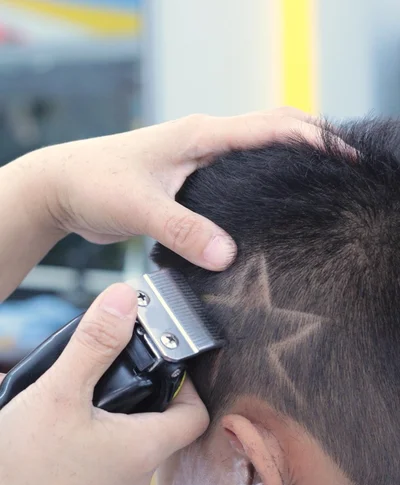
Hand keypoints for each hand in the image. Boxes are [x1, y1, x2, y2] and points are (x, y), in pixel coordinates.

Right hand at [0, 284, 208, 484]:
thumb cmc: (22, 468)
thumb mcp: (60, 392)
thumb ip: (95, 344)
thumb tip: (125, 299)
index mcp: (144, 449)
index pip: (196, 414)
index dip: (188, 382)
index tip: (164, 359)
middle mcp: (137, 472)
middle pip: (165, 419)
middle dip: (148, 385)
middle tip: (122, 362)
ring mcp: (114, 483)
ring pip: (135, 433)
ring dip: (121, 404)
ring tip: (92, 382)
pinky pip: (111, 448)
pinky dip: (101, 424)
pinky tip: (71, 410)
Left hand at [21, 107, 323, 270]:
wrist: (65, 186)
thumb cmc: (95, 182)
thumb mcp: (140, 206)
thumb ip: (183, 228)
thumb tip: (227, 254)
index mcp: (199, 135)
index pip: (270, 129)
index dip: (312, 141)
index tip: (345, 157)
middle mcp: (203, 142)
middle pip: (272, 131)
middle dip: (310, 143)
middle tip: (343, 168)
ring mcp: (198, 160)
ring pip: (255, 154)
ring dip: (287, 161)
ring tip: (318, 184)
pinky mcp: (190, 181)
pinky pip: (236, 178)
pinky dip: (260, 185)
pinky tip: (269, 208)